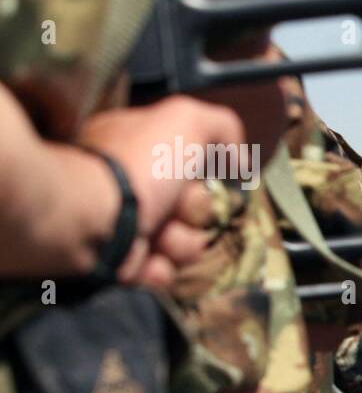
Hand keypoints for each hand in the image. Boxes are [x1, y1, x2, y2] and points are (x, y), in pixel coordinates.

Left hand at [77, 97, 239, 286]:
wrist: (91, 219)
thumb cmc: (138, 166)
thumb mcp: (186, 122)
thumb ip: (220, 127)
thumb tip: (239, 160)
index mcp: (140, 146)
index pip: (191, 164)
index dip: (204, 175)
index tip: (202, 178)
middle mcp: (131, 183)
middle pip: (192, 208)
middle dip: (193, 214)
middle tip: (175, 210)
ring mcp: (125, 223)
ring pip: (181, 243)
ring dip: (178, 244)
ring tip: (157, 238)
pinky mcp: (120, 260)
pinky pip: (161, 270)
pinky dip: (157, 268)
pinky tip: (146, 259)